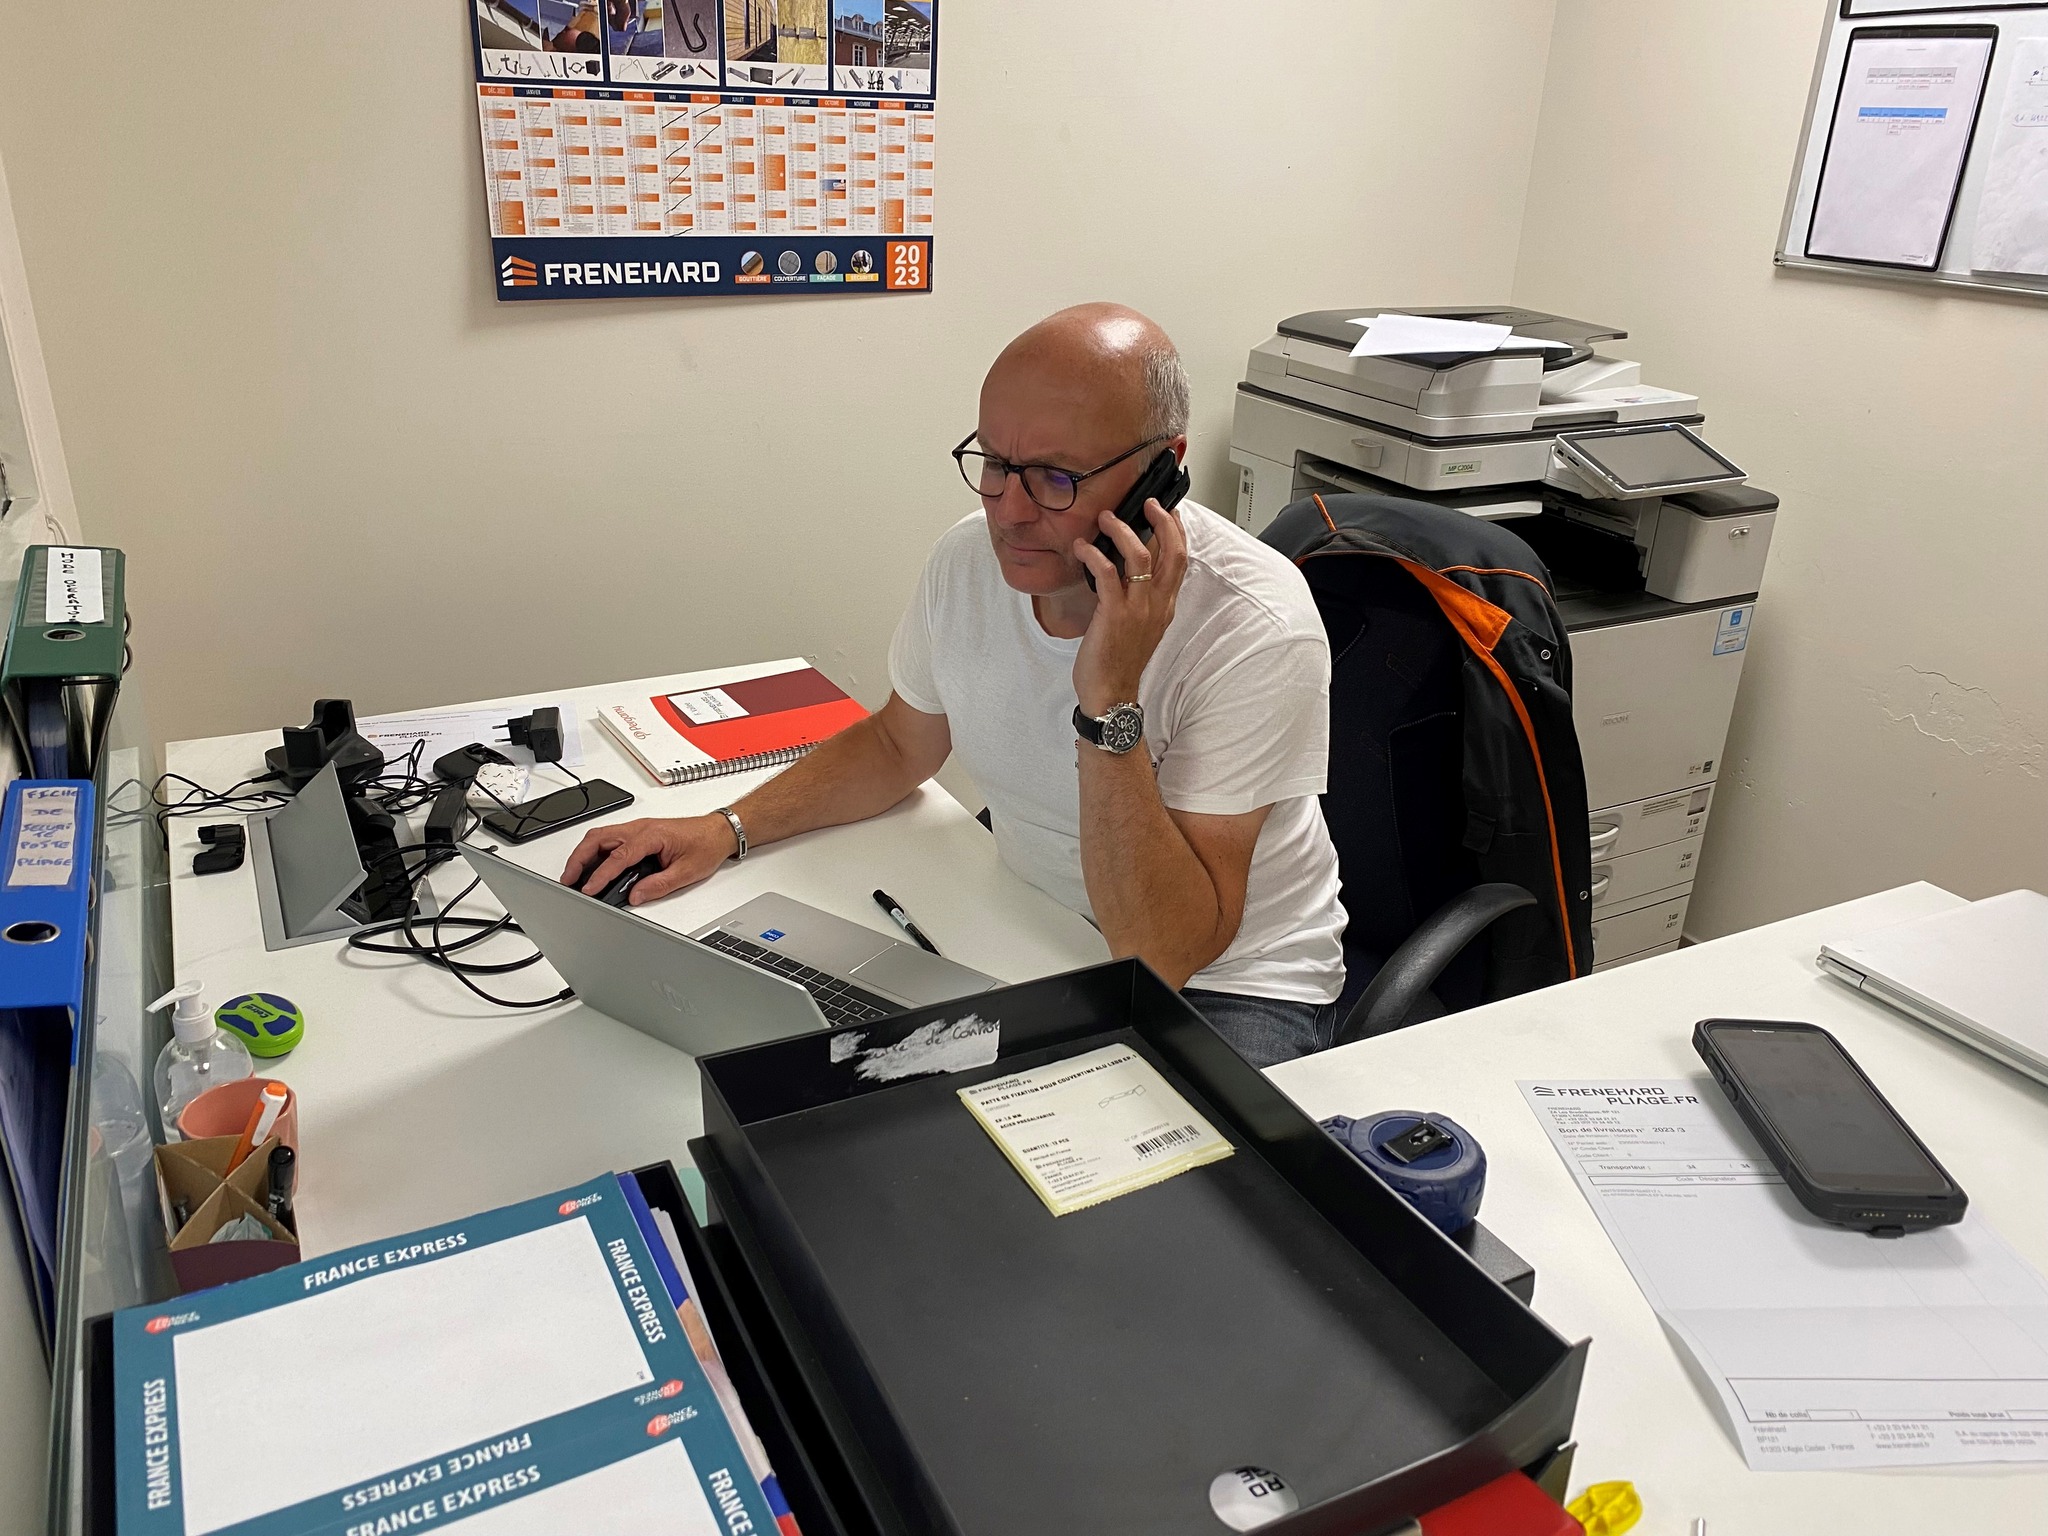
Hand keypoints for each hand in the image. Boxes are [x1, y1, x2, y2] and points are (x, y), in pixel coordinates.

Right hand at [559, 814, 737, 905]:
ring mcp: (638, 829)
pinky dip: (594, 851)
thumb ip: (658, 885)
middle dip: (579, 859)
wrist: (718, 831)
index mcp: (652, 835)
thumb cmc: (706, 845)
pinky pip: (610, 839)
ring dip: (584, 854)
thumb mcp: (686, 872)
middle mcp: (641, 828)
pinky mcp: (638, 833)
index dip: (601, 875)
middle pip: (598, 839)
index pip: (618, 856)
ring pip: (600, 837)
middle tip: (568, 879)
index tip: (589, 889)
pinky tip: (591, 866)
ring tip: (574, 875)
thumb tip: (635, 895)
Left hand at [1071, 499, 1187, 716]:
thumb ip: (1138, 598)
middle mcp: (1157, 604)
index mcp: (1165, 606)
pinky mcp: (1114, 613)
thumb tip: (1124, 569)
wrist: (1111, 692)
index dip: (1177, 532)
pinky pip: (1107, 573)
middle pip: (1173, 552)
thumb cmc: (1119, 662)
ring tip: (1107, 518)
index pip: (1181, 561)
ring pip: (1140, 555)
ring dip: (1122, 530)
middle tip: (1149, 504)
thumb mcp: (1139, 625)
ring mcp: (1138, 608)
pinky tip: (1082, 547)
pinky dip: (1094, 554)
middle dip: (1164, 521)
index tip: (1169, 512)